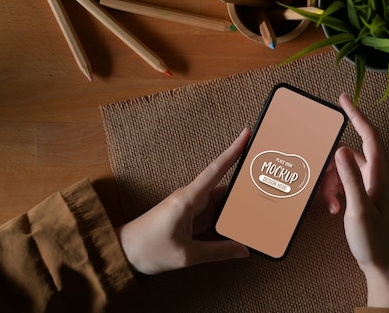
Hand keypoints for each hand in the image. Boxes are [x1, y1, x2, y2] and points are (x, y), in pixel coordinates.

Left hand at [115, 128, 250, 274]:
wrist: (121, 252)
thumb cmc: (147, 249)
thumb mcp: (186, 255)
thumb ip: (218, 252)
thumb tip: (243, 250)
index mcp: (188, 199)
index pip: (216, 169)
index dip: (233, 150)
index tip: (247, 134)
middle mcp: (191, 199)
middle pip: (225, 190)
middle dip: (245, 190)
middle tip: (268, 188)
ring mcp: (190, 208)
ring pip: (220, 204)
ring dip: (236, 209)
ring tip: (258, 215)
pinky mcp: (188, 219)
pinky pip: (213, 216)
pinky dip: (226, 221)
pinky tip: (238, 228)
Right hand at [320, 94, 388, 309]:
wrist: (385, 265)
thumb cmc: (375, 241)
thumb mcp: (359, 209)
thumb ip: (350, 178)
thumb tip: (340, 150)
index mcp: (382, 173)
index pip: (370, 134)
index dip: (356, 114)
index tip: (343, 99)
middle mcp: (379, 174)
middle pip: (350, 154)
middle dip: (331, 167)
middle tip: (320, 181)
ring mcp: (373, 184)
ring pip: (344, 169)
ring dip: (331, 183)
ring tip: (330, 205)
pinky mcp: (367, 194)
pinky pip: (346, 182)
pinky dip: (336, 191)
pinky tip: (334, 208)